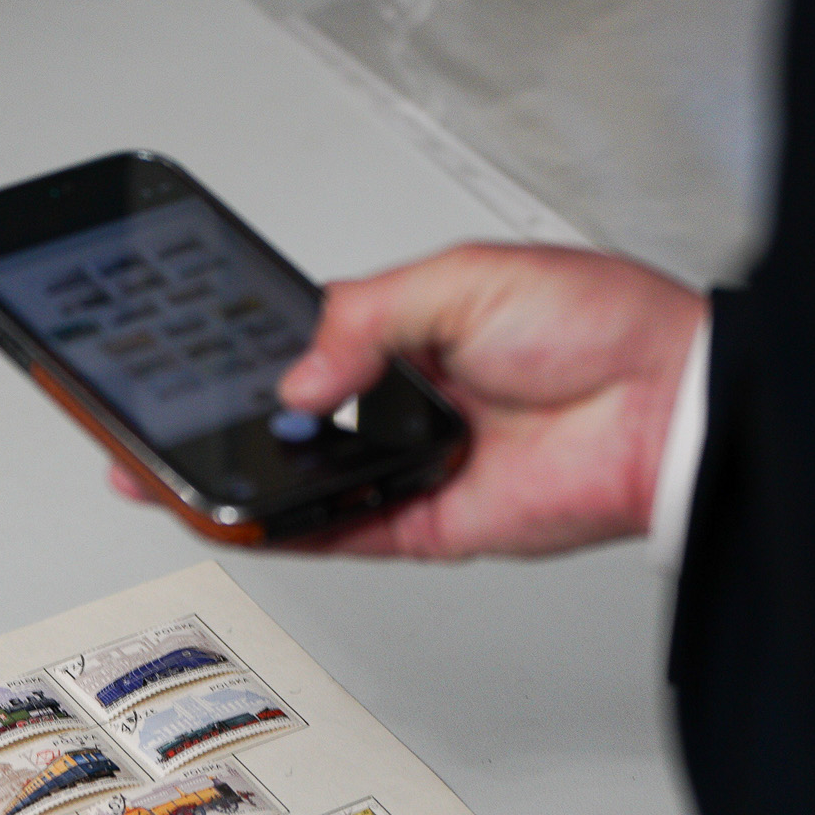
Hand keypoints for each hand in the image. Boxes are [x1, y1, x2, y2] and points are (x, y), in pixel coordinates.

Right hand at [107, 243, 705, 558]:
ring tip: (166, 472)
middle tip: (143, 424)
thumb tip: (295, 384)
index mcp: (407, 331)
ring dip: (232, 483)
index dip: (233, 356)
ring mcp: (409, 466)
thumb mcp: (463, 279)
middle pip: (283, 425)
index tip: (169, 356)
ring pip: (298, 487)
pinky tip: (234, 517)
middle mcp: (400, 403)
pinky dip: (284, 532)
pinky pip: (339, 535)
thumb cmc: (600, 322)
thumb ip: (363, 321)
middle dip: (212, 426)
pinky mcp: (429, 526)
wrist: (671, 402)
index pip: (294, 348)